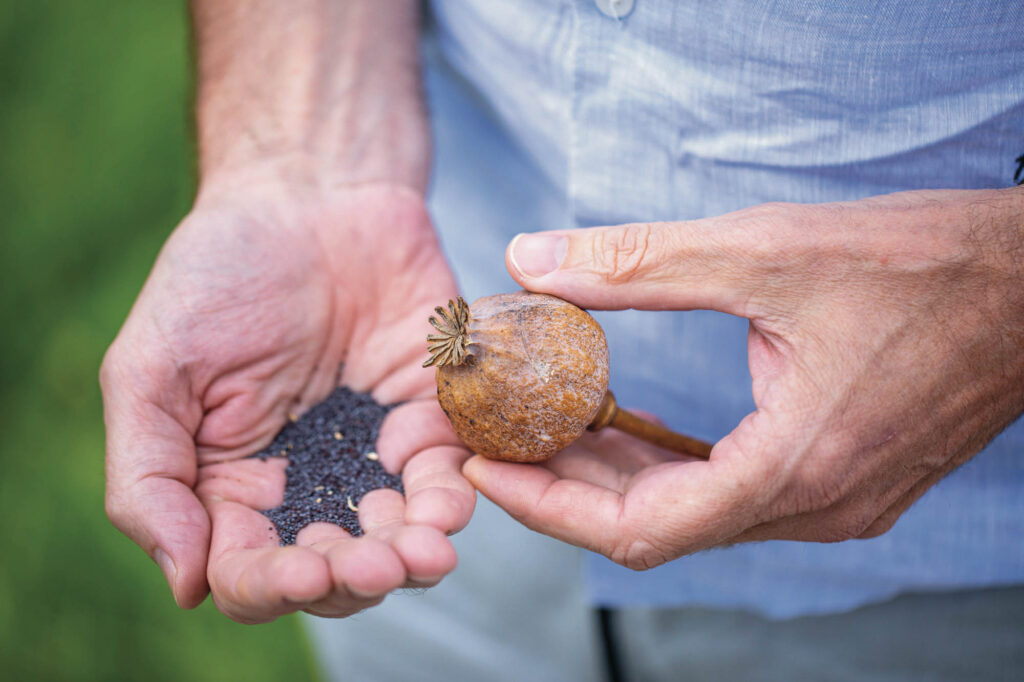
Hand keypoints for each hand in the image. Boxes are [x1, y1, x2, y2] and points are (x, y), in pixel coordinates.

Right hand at [101, 182, 474, 621]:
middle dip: (356, 577)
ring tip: (424, 548)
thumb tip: (186, 587)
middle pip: (334, 568)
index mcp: (232, 486)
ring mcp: (374, 454)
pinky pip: (447, 473)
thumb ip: (150, 477)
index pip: (249, 569)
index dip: (275, 585)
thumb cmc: (218, 276)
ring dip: (413, 554)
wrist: (309, 196)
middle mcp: (308, 484)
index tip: (301, 570)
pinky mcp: (432, 416)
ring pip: (399, 536)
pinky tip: (449, 500)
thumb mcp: (151, 369)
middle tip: (374, 564)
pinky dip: (452, 497)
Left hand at [464, 187, 1023, 568]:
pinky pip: (738, 494)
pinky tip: (637, 427)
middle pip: (660, 529)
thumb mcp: (765, 251)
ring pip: (699, 514)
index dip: (551, 507)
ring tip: (555, 428)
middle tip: (506, 440)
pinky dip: (676, 468)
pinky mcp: (851, 477)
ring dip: (621, 478)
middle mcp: (819, 504)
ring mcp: (841, 500)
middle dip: (572, 488)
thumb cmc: (923, 263)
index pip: (639, 529)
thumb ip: (638, 264)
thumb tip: (531, 260)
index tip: (488, 466)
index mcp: (796, 468)